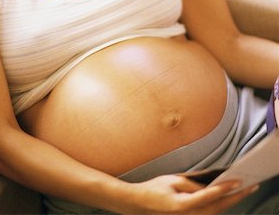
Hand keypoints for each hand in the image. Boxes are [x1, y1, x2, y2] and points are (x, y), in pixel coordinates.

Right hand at [122, 174, 256, 214]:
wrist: (140, 204)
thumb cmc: (155, 189)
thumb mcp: (173, 180)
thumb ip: (193, 184)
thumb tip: (211, 186)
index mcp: (183, 205)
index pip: (210, 196)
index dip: (225, 188)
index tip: (238, 181)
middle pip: (218, 208)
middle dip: (236, 197)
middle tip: (251, 186)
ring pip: (216, 213)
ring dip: (231, 202)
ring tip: (243, 190)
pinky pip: (210, 214)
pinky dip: (221, 205)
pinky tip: (227, 198)